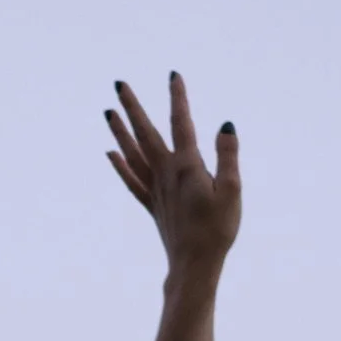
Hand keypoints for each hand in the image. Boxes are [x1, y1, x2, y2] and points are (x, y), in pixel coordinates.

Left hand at [106, 73, 240, 286]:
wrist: (194, 265)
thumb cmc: (218, 230)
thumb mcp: (232, 191)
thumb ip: (227, 156)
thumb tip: (224, 125)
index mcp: (187, 167)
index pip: (182, 123)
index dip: (178, 98)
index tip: (173, 75)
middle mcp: (165, 173)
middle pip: (145, 133)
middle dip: (132, 107)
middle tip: (119, 85)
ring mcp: (155, 189)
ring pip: (132, 154)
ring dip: (120, 131)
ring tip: (108, 112)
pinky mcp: (152, 205)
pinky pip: (132, 179)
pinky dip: (119, 165)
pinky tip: (110, 153)